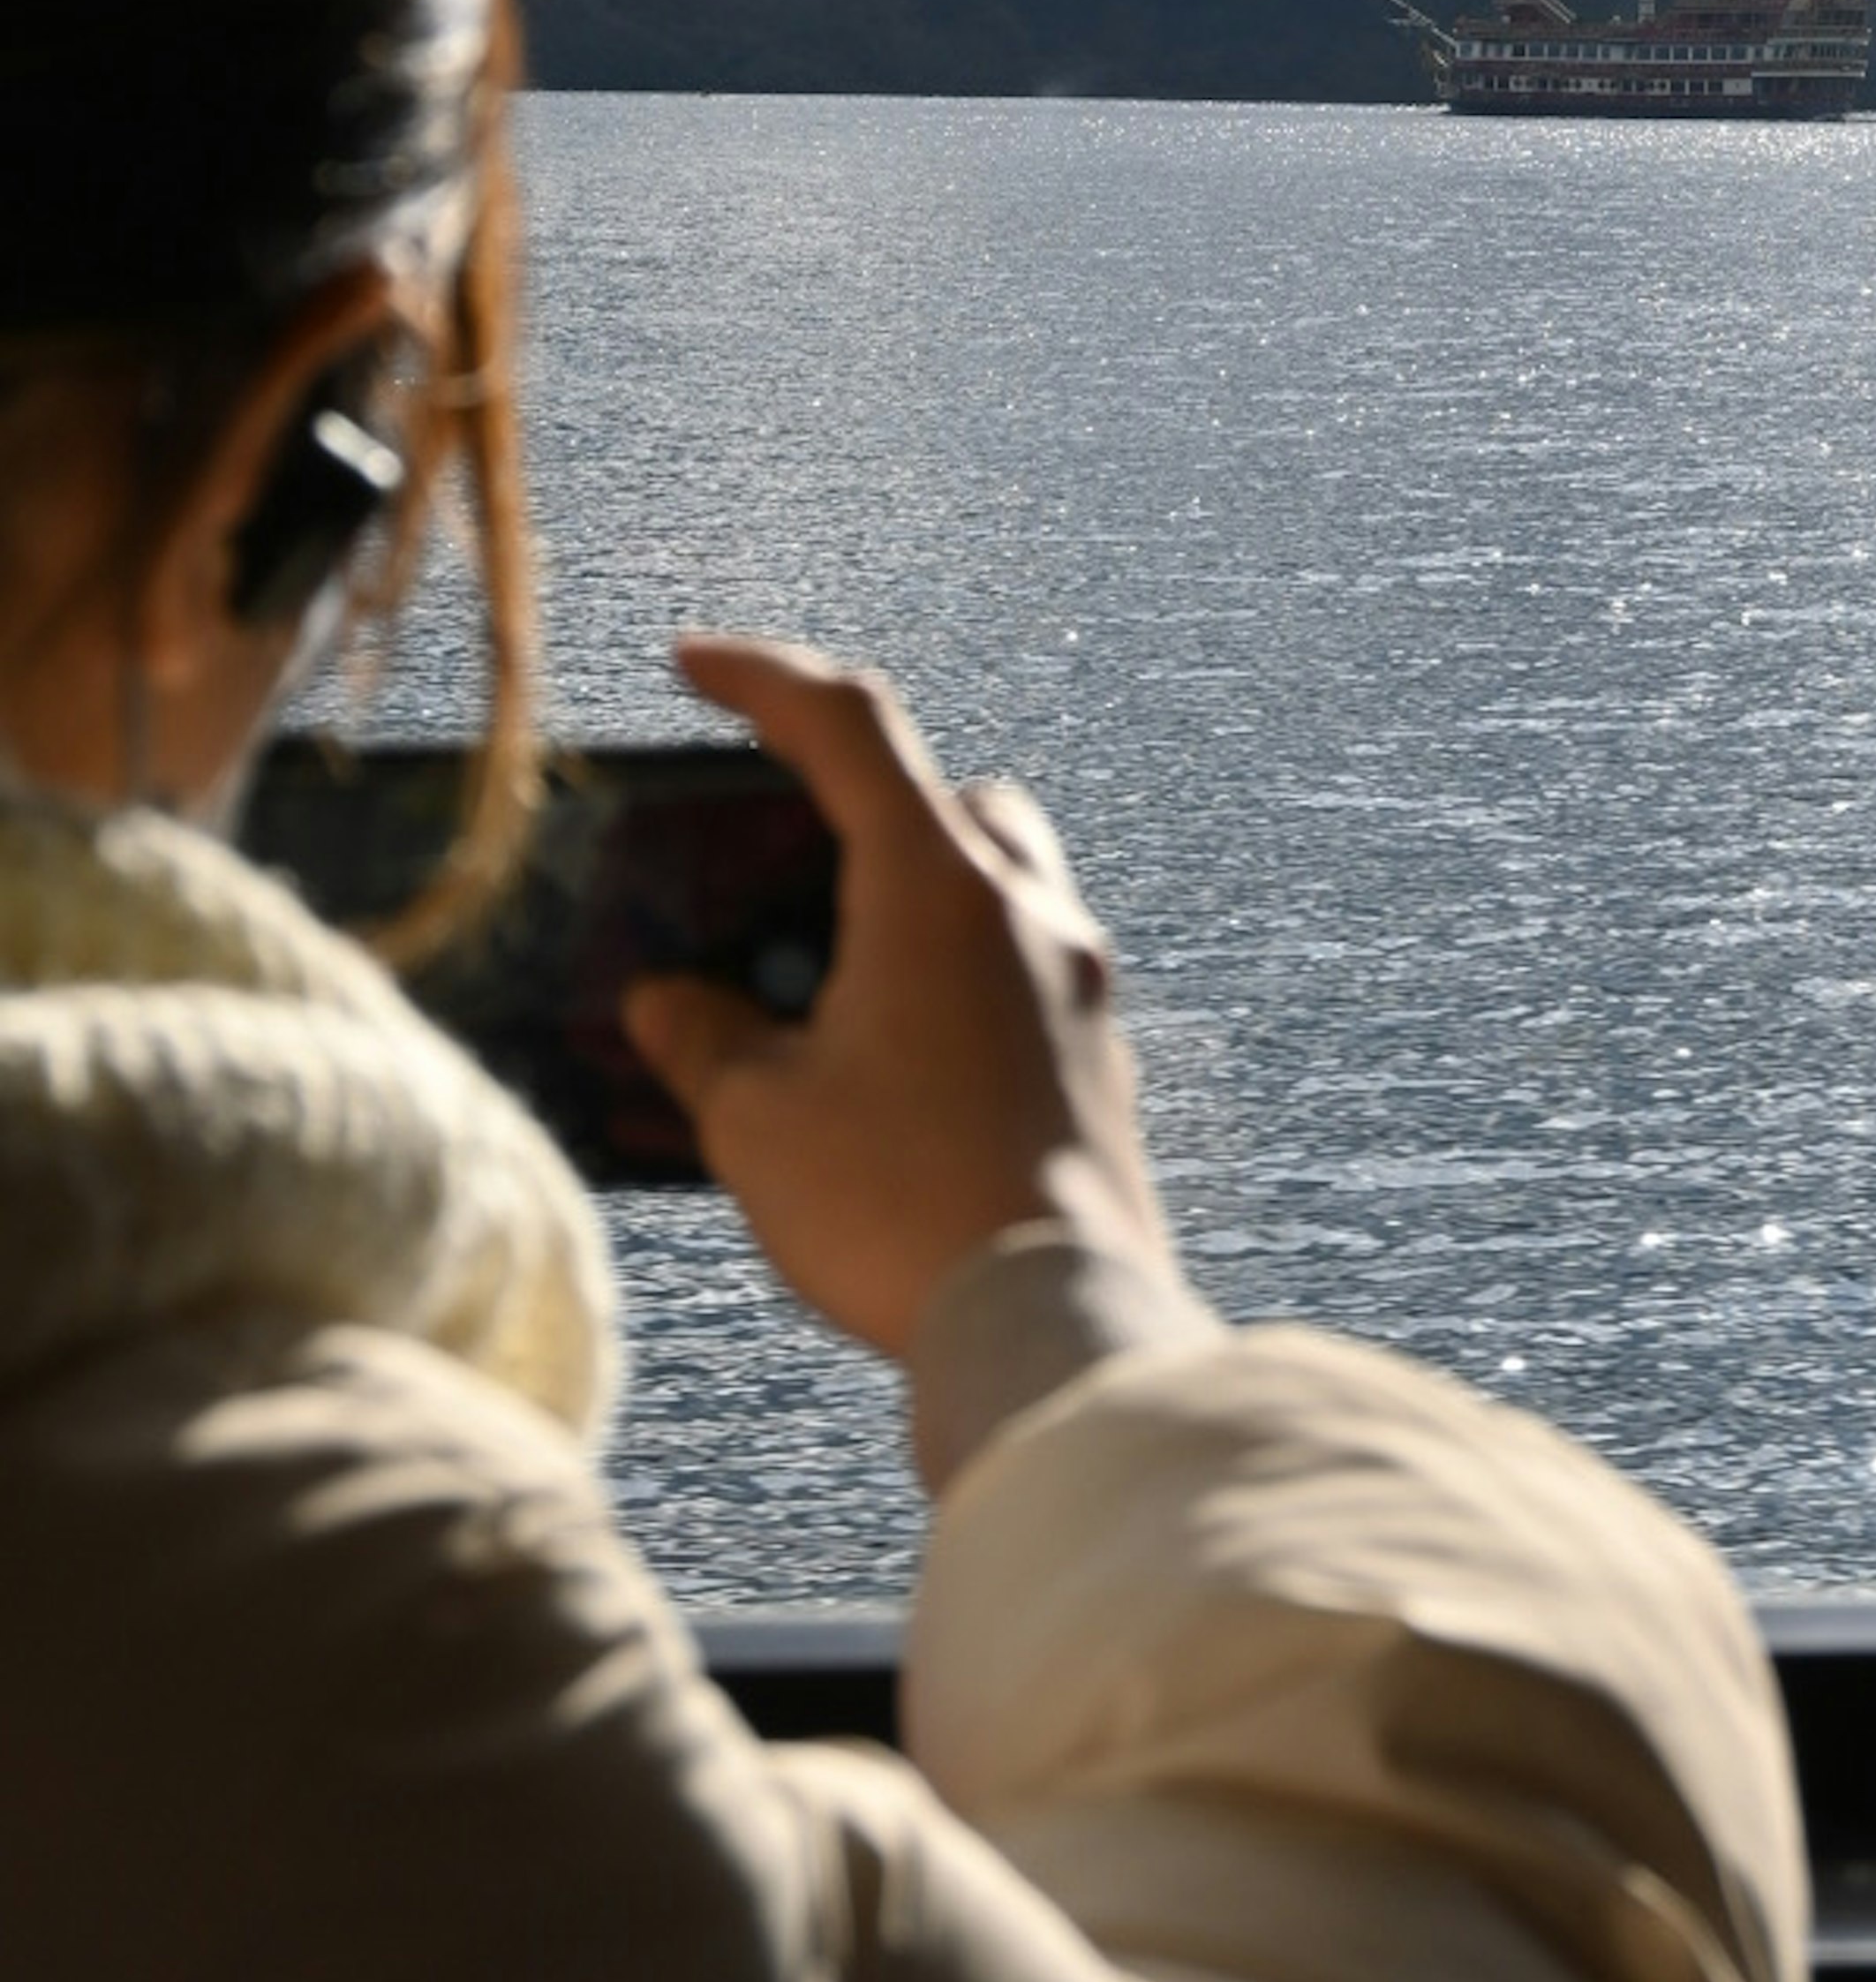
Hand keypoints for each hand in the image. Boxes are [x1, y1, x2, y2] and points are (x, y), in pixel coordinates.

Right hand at [622, 634, 1184, 1365]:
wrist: (1053, 1320)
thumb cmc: (899, 1211)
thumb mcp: (758, 1122)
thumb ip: (702, 1040)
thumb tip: (672, 1002)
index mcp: (936, 887)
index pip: (846, 723)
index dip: (763, 676)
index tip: (695, 661)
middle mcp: (1025, 908)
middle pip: (944, 795)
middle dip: (858, 802)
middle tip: (776, 859)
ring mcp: (1077, 980)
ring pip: (999, 877)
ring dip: (915, 894)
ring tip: (829, 977)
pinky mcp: (1098, 1054)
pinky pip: (1023, 969)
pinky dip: (956, 977)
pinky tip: (897, 1058)